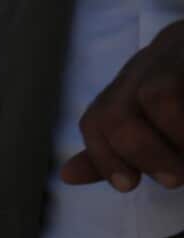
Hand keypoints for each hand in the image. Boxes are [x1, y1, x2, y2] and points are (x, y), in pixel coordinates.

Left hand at [60, 21, 183, 191]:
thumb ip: (112, 151)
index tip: (129, 186)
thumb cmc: (183, 113)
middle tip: (175, 178)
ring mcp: (182, 50)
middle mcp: (156, 55)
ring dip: (175, 138)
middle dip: (142, 154)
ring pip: (157, 95)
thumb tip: (66, 175)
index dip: (105, 158)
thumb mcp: (149, 125)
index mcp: (135, 76)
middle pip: (120, 111)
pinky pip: (180, 90)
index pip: (97, 118)